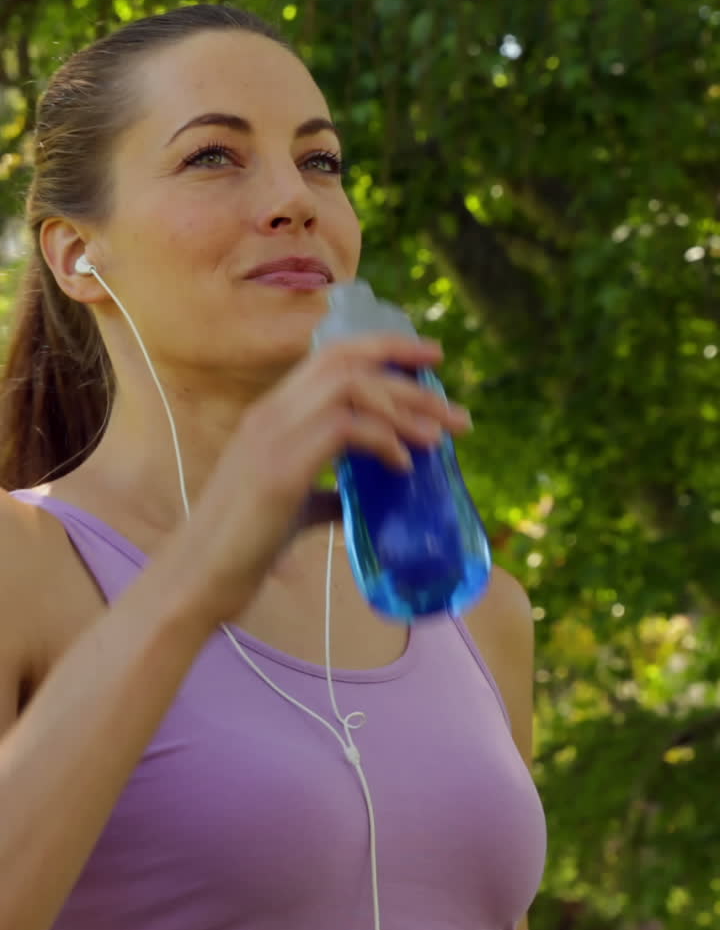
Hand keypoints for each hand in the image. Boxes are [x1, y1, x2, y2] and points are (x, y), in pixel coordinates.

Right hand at [184, 332, 471, 622]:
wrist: (196, 580)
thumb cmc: (241, 549)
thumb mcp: (293, 510)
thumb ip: (327, 496)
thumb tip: (362, 501)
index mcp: (271, 414)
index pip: (333, 356)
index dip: (386, 348)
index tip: (431, 358)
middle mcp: (270, 412)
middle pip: (349, 361)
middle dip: (410, 376)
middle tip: (456, 412)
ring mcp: (272, 435)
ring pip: (351, 388)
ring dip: (406, 408)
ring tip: (441, 438)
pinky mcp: (280, 467)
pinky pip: (344, 429)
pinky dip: (384, 440)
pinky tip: (404, 466)